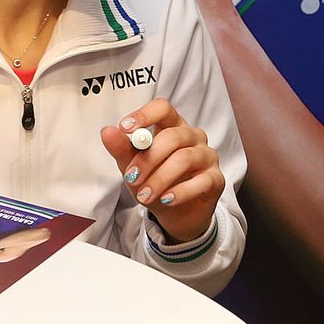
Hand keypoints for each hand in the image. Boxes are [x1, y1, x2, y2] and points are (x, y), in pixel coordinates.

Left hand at [101, 98, 224, 242]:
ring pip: (185, 158)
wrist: (176, 214)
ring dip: (160, 178)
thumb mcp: (133, 167)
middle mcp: (193, 137)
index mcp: (172, 126)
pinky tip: (165, 200)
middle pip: (173, 136)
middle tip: (131, 178)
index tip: (124, 128)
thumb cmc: (155, 182)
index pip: (163, 109)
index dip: (145, 115)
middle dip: (148, 159)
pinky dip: (180, 192)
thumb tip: (107, 131)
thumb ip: (122, 149)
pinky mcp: (216, 179)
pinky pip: (201, 181)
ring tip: (144, 196)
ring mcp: (207, 157)